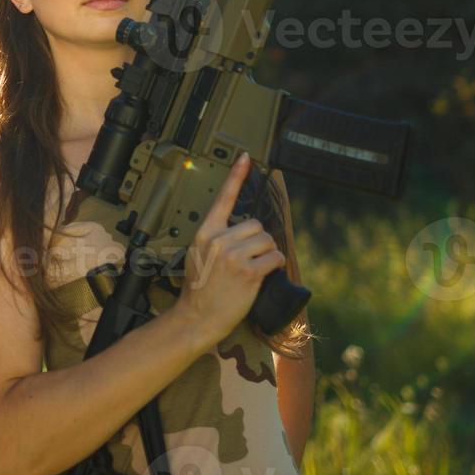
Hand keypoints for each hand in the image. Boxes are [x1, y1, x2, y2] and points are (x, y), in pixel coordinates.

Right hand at [171, 152, 285, 350]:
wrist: (197, 317)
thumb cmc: (199, 290)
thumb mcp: (199, 255)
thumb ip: (217, 239)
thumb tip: (243, 230)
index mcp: (206, 233)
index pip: (223, 198)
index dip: (236, 176)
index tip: (246, 157)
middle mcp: (219, 241)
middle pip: (256, 224)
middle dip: (260, 240)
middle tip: (251, 258)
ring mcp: (234, 256)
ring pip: (268, 241)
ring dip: (269, 253)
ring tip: (257, 267)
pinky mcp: (249, 273)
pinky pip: (275, 258)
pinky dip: (277, 265)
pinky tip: (268, 273)